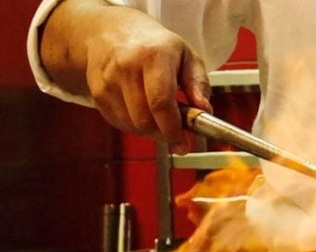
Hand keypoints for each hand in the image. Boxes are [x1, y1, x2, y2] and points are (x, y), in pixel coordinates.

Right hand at [41, 0, 212, 153]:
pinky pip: (119, 123)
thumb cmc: (156, 46)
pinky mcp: (97, 91)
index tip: (183, 142)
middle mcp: (127, 66)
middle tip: (175, 131)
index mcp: (153, 55)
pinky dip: (134, 126)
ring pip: (131, 125)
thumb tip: (205, 110)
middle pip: (145, 119)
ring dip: (149, 130)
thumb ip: (199, 84)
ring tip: (159, 116)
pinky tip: (142, 111)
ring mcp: (108, 79)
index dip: (172, 129)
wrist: (112, 31)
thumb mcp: (187, 56)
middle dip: (163, 133)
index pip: (160, 102)